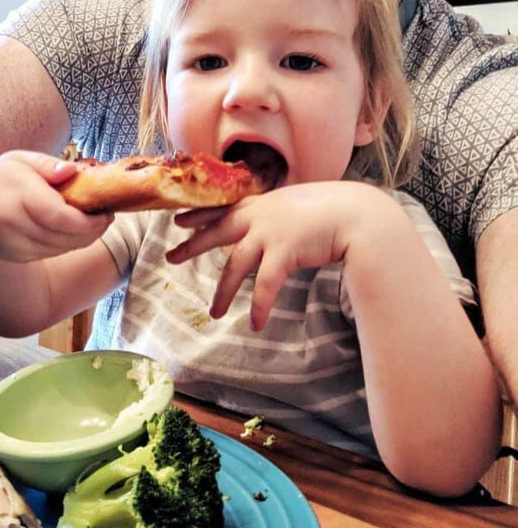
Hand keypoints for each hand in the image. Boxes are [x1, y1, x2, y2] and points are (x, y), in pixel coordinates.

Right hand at [0, 150, 112, 262]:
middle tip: (105, 216)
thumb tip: (73, 171)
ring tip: (90, 221)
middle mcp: (12, 223)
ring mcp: (12, 244)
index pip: (60, 217)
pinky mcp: (15, 257)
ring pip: (60, 248)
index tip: (106, 211)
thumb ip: (47, 165)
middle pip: (64, 236)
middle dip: (92, 230)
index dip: (89, 221)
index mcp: (17, 195)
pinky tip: (69, 230)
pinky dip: (66, 244)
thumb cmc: (1, 180)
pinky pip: (51, 254)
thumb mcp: (20, 161)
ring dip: (81, 238)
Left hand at [167, 182, 381, 330]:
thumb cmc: (335, 210)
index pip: (223, 208)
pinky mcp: (283, 252)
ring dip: (224, 292)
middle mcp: (261, 215)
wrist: (357, 215)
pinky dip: (259, 306)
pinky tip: (255, 324)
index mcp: (264, 203)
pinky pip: (264, 286)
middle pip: (217, 232)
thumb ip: (281, 215)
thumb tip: (273, 228)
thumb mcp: (299, 206)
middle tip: (171, 257)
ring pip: (235, 265)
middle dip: (192, 246)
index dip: (200, 215)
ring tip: (215, 312)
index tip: (180, 221)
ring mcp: (270, 233)